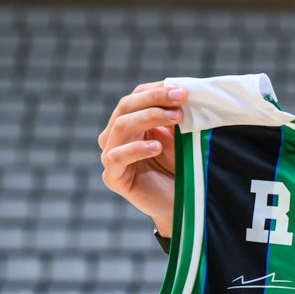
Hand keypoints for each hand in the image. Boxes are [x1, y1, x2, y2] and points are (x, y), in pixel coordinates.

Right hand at [97, 82, 183, 236]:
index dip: (158, 91)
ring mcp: (111, 155)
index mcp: (131, 122)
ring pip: (121, 126)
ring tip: (176, 119)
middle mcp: (116, 136)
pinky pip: (117, 157)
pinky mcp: (113, 177)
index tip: (183, 90)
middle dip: (155, 99)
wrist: (182, 203)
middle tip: (181, 99)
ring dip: (149, 117)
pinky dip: (137, 148)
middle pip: (126, 106)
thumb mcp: (179, 137)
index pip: (136, 96)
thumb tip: (181, 91)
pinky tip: (157, 146)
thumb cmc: (181, 168)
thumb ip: (175, 116)